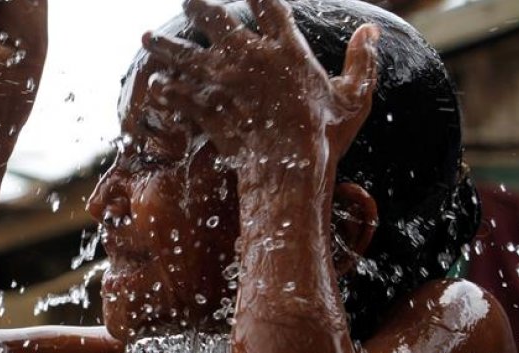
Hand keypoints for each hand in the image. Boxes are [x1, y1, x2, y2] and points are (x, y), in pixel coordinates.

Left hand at [143, 0, 376, 167]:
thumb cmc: (324, 137)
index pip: (267, 5)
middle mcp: (248, 57)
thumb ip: (362, 61)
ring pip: (185, 54)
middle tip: (189, 0)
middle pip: (215, 18)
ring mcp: (223, 83)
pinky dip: (166, 89)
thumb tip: (371, 30)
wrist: (288, 170)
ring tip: (147, 38)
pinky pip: (179, 94)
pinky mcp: (206, 108)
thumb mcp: (354, 98)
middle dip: (199, 6)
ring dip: (165, 45)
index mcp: (285, 49)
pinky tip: (157, 85)